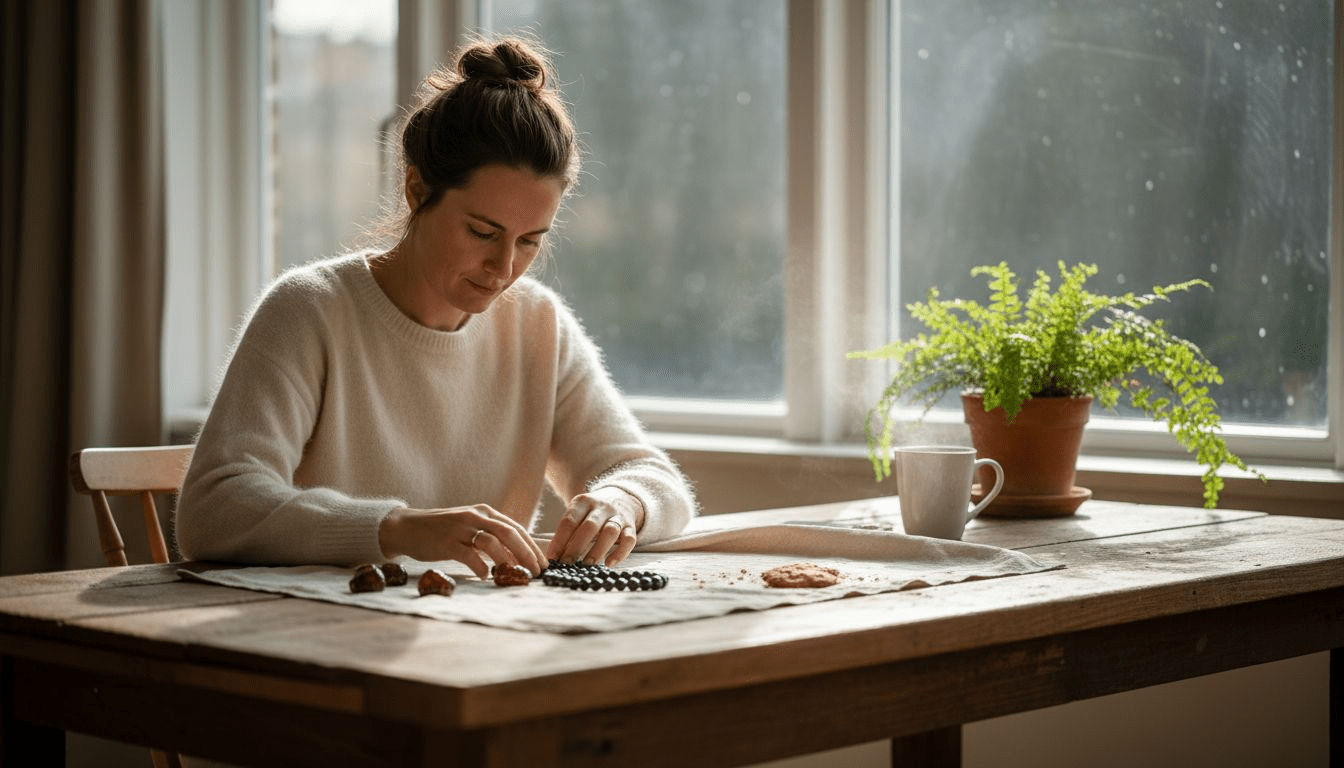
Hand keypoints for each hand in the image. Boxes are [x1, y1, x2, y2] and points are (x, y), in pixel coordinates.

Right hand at [378, 504, 546, 578]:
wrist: (407, 527)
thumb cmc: (442, 530)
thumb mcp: (470, 525)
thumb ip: (490, 535)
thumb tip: (516, 555)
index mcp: (484, 511)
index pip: (515, 528)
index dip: (531, 546)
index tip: (542, 563)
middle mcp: (475, 516)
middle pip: (509, 533)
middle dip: (527, 554)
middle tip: (536, 572)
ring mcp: (461, 528)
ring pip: (492, 542)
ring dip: (507, 561)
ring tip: (516, 575)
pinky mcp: (447, 542)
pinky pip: (469, 555)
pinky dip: (481, 567)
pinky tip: (486, 576)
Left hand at [547, 487, 643, 565]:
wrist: (620, 498)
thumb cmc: (590, 513)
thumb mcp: (577, 514)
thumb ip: (567, 532)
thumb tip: (553, 557)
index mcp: (583, 501)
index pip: (569, 521)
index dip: (559, 540)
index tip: (552, 558)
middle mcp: (602, 506)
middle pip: (589, 526)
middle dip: (576, 546)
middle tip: (567, 564)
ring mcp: (618, 516)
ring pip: (610, 531)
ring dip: (597, 550)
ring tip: (586, 565)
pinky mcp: (631, 526)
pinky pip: (630, 539)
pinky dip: (620, 553)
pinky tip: (609, 564)